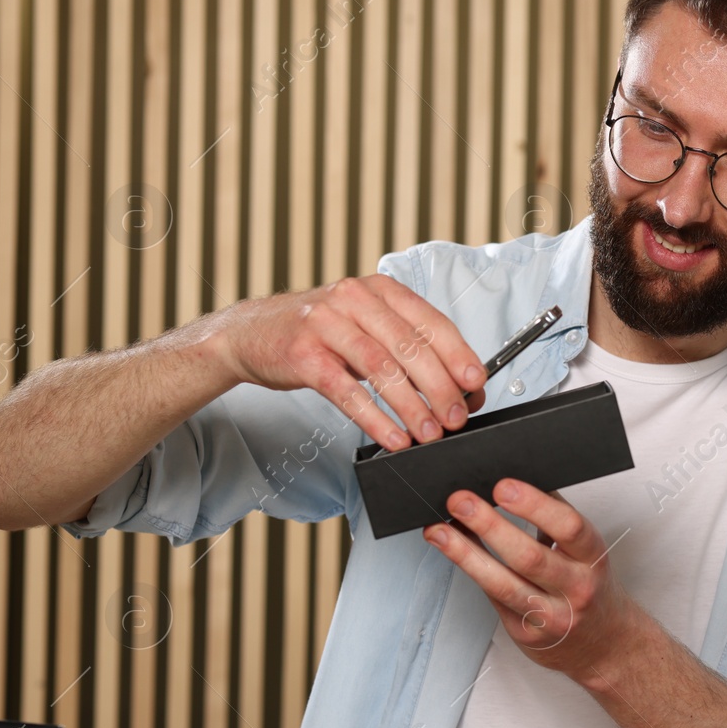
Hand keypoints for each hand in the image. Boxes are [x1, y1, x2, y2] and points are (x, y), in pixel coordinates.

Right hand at [210, 275, 485, 450]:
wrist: (250, 334)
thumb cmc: (319, 334)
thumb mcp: (365, 326)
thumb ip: (406, 348)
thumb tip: (458, 387)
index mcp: (380, 290)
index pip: (430, 322)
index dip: (458, 354)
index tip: (476, 383)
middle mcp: (355, 299)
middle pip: (410, 347)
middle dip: (440, 387)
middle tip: (457, 417)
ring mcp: (327, 324)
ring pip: (382, 369)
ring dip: (411, 406)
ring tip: (430, 434)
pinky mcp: (304, 355)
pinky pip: (347, 392)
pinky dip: (374, 418)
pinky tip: (393, 437)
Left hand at [424, 478, 644, 682]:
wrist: (603, 643)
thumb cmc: (588, 585)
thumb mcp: (586, 550)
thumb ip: (556, 521)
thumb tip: (514, 483)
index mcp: (592, 557)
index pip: (568, 527)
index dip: (535, 505)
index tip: (503, 486)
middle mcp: (575, 588)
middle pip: (529, 557)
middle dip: (489, 525)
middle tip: (460, 501)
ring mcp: (551, 616)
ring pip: (502, 584)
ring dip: (465, 553)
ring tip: (439, 530)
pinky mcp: (527, 635)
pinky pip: (493, 599)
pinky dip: (471, 571)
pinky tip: (454, 551)